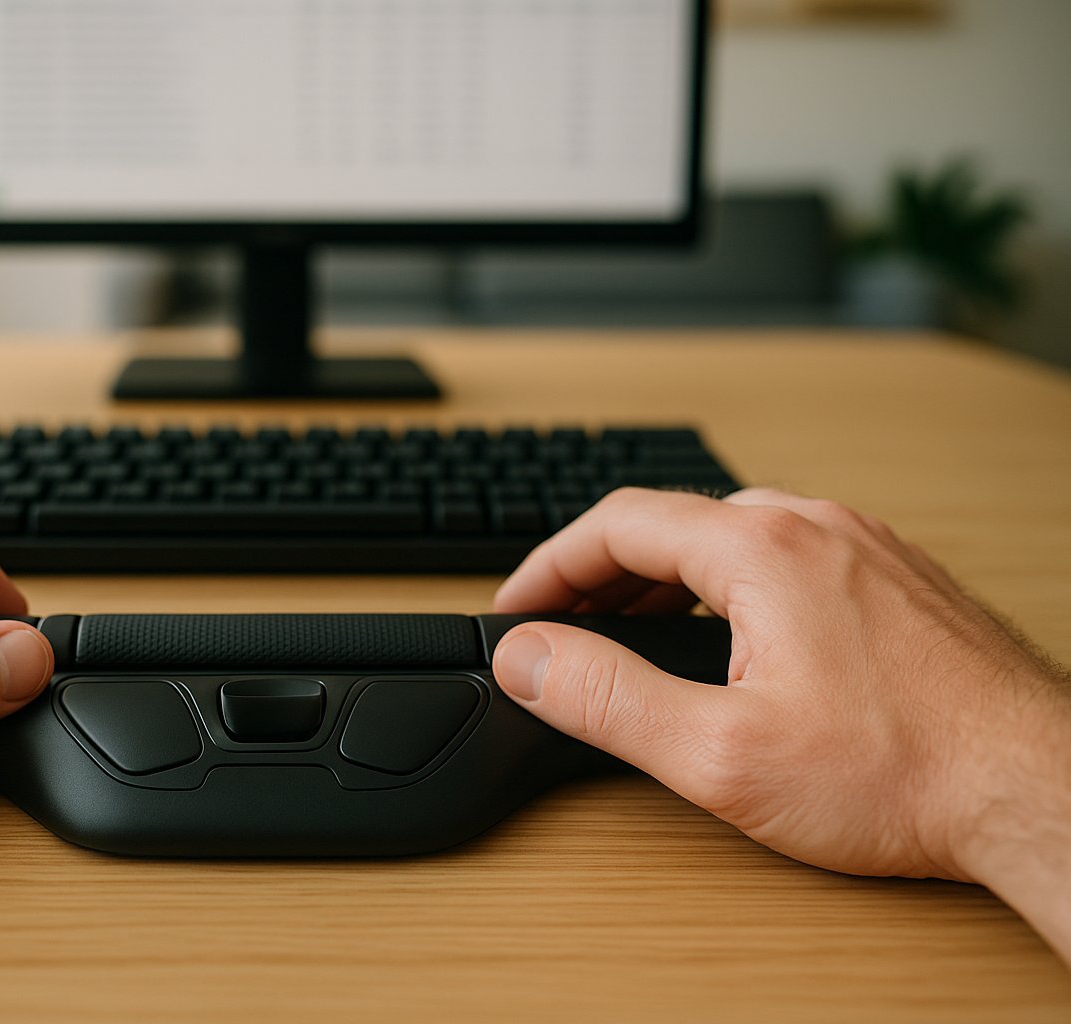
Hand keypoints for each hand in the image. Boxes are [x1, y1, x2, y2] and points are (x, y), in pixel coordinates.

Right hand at [490, 487, 1070, 961]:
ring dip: (665, 576)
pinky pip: (787, 554)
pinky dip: (729, 584)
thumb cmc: (906, 774)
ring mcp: (865, 547)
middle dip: (601, 573)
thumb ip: (607, 699)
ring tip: (631, 633)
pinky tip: (730, 637)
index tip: (517, 607)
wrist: (1038, 793)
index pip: (615, 524)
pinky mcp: (897, 579)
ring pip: (732, 535)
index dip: (547, 566)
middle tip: (564, 628)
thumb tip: (530, 659)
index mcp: (762, 549)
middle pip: (671, 522)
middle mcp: (816, 527)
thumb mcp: (720, 754)